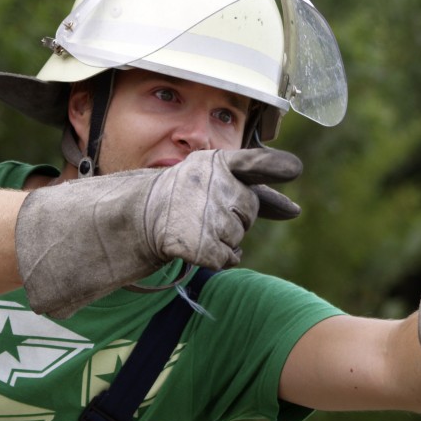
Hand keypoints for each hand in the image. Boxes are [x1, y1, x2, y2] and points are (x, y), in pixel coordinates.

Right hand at [16, 147, 302, 317]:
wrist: (126, 217)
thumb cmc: (169, 196)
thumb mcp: (206, 178)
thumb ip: (249, 185)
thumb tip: (294, 209)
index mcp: (214, 162)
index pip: (254, 162)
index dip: (275, 167)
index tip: (294, 172)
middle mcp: (213, 184)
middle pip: (249, 209)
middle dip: (235, 215)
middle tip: (203, 211)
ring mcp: (206, 214)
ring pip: (239, 237)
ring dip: (223, 237)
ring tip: (192, 226)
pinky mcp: (200, 243)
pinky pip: (227, 258)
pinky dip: (217, 257)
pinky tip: (197, 247)